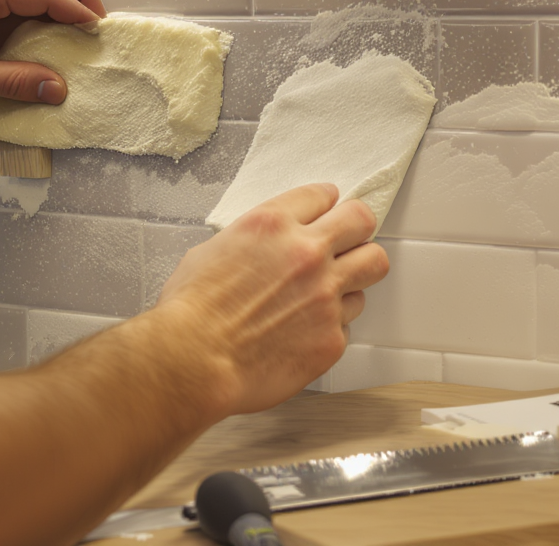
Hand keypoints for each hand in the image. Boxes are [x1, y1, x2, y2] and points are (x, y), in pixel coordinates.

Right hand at [156, 184, 389, 414]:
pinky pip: (349, 323)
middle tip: (348, 243)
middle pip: (363, 222)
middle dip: (357, 230)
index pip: (322, 195)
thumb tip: (263, 249)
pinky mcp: (331, 338)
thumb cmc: (189, 313)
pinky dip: (332, 325)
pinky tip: (305, 332)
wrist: (192, 363)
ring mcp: (325, 296)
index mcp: (273, 225)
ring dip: (348, 280)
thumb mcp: (212, 251)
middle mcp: (307, 254)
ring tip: (322, 295)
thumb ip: (252, 242)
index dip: (324, 204)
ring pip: (369, 272)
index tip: (326, 213)